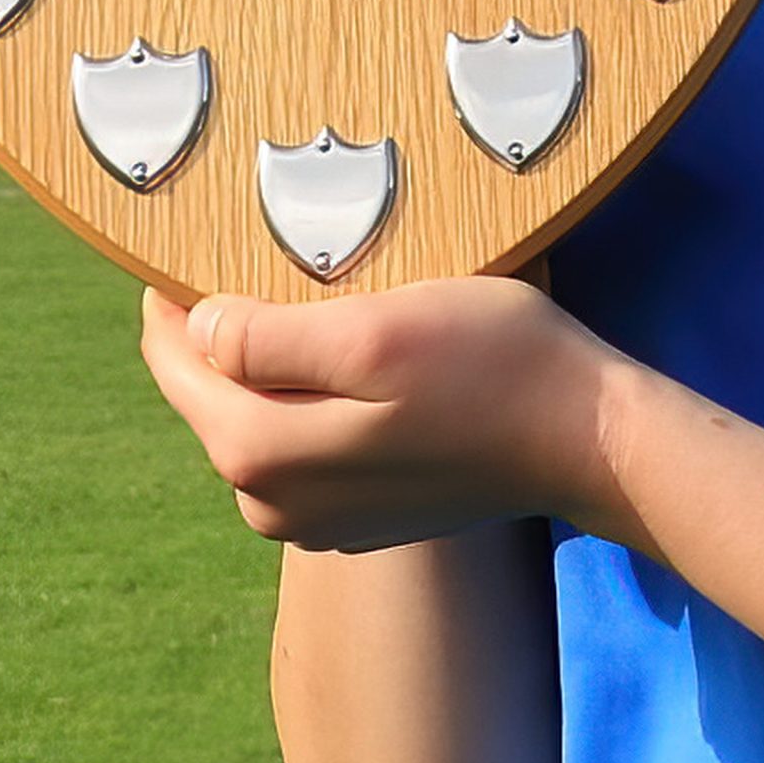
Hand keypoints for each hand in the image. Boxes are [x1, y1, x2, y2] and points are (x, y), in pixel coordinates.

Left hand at [140, 276, 627, 552]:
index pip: (176, 363)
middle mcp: (272, 505)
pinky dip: (316, 402)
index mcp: (259, 453)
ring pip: (259, 422)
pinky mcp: (363, 519)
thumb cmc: (491, 364)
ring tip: (319, 303)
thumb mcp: (375, 331)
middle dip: (228, 331)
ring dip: (274, 367)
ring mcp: (318, 522)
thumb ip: (267, 340)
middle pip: (214, 397)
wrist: (587, 438)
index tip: (197, 239)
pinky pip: (307, 447)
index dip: (178, 297)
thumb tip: (195, 327)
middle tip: (273, 259)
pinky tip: (364, 365)